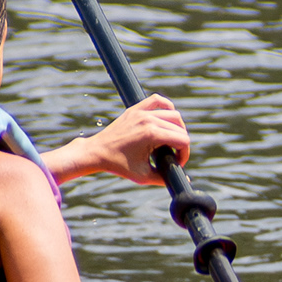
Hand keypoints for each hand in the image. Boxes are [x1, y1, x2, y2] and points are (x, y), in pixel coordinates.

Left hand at [62, 95, 192, 185]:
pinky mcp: (135, 109)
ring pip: (173, 114)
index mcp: (151, 134)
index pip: (183, 140)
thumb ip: (165, 178)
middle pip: (180, 128)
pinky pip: (157, 100)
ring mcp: (141, 112)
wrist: (96, 153)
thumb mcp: (143, 176)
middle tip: (173, 155)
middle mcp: (148, 119)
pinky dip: (166, 107)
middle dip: (181, 143)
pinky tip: (166, 119)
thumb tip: (184, 181)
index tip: (177, 162)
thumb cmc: (118, 165)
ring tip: (170, 140)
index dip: (184, 154)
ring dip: (177, 128)